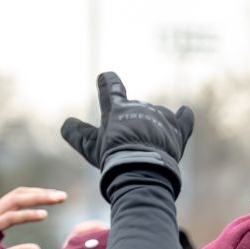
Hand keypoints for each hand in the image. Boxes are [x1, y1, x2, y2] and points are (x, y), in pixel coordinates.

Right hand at [0, 187, 66, 233]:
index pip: (17, 200)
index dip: (36, 197)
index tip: (55, 199)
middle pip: (19, 195)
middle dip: (41, 193)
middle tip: (63, 196)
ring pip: (16, 200)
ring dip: (38, 198)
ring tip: (58, 199)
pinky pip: (10, 217)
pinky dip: (27, 215)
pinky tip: (44, 216)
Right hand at [61, 72, 194, 194]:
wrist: (142, 169)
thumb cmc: (113, 158)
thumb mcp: (90, 148)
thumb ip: (77, 134)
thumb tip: (65, 124)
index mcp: (116, 109)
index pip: (110, 89)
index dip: (108, 82)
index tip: (106, 78)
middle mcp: (138, 107)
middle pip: (134, 111)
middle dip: (131, 124)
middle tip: (128, 146)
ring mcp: (159, 116)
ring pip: (155, 117)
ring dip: (152, 127)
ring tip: (148, 148)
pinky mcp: (177, 129)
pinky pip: (184, 119)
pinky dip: (184, 117)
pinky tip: (185, 112)